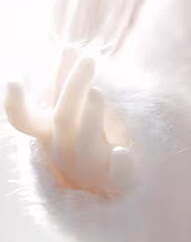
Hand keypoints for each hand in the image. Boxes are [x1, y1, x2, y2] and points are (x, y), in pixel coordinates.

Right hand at [4, 47, 134, 196]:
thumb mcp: (73, 117)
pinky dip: (120, 165)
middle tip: (89, 58)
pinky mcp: (116, 182)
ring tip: (98, 92)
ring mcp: (89, 167)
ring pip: (85, 142)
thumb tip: (69, 46)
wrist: (108, 195)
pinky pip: (117, 176)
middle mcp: (65, 150)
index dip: (15, 105)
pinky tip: (124, 152)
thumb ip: (68, 85)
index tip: (14, 82)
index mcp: (50, 134)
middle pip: (62, 118)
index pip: (25, 120)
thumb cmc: (88, 146)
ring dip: (90, 117)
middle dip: (73, 86)